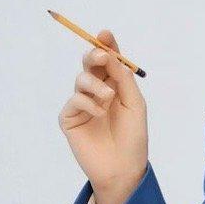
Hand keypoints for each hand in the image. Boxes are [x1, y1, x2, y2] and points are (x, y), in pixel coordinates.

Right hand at [58, 28, 148, 195]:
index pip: (108, 62)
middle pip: (90, 65)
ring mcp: (82, 105)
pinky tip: (99, 113)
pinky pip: (73, 100)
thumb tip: (112, 55)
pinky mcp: (70, 119)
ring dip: (95, 84)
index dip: (106, 46)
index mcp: (115, 87)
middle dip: (94, 56)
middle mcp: (97, 92)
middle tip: (102, 56)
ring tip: (108, 97)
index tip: (105, 35)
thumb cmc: (133, 138)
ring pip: (81, 80)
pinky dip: (87, 103)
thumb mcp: (135, 104)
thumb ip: (124, 80)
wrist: (123, 168)